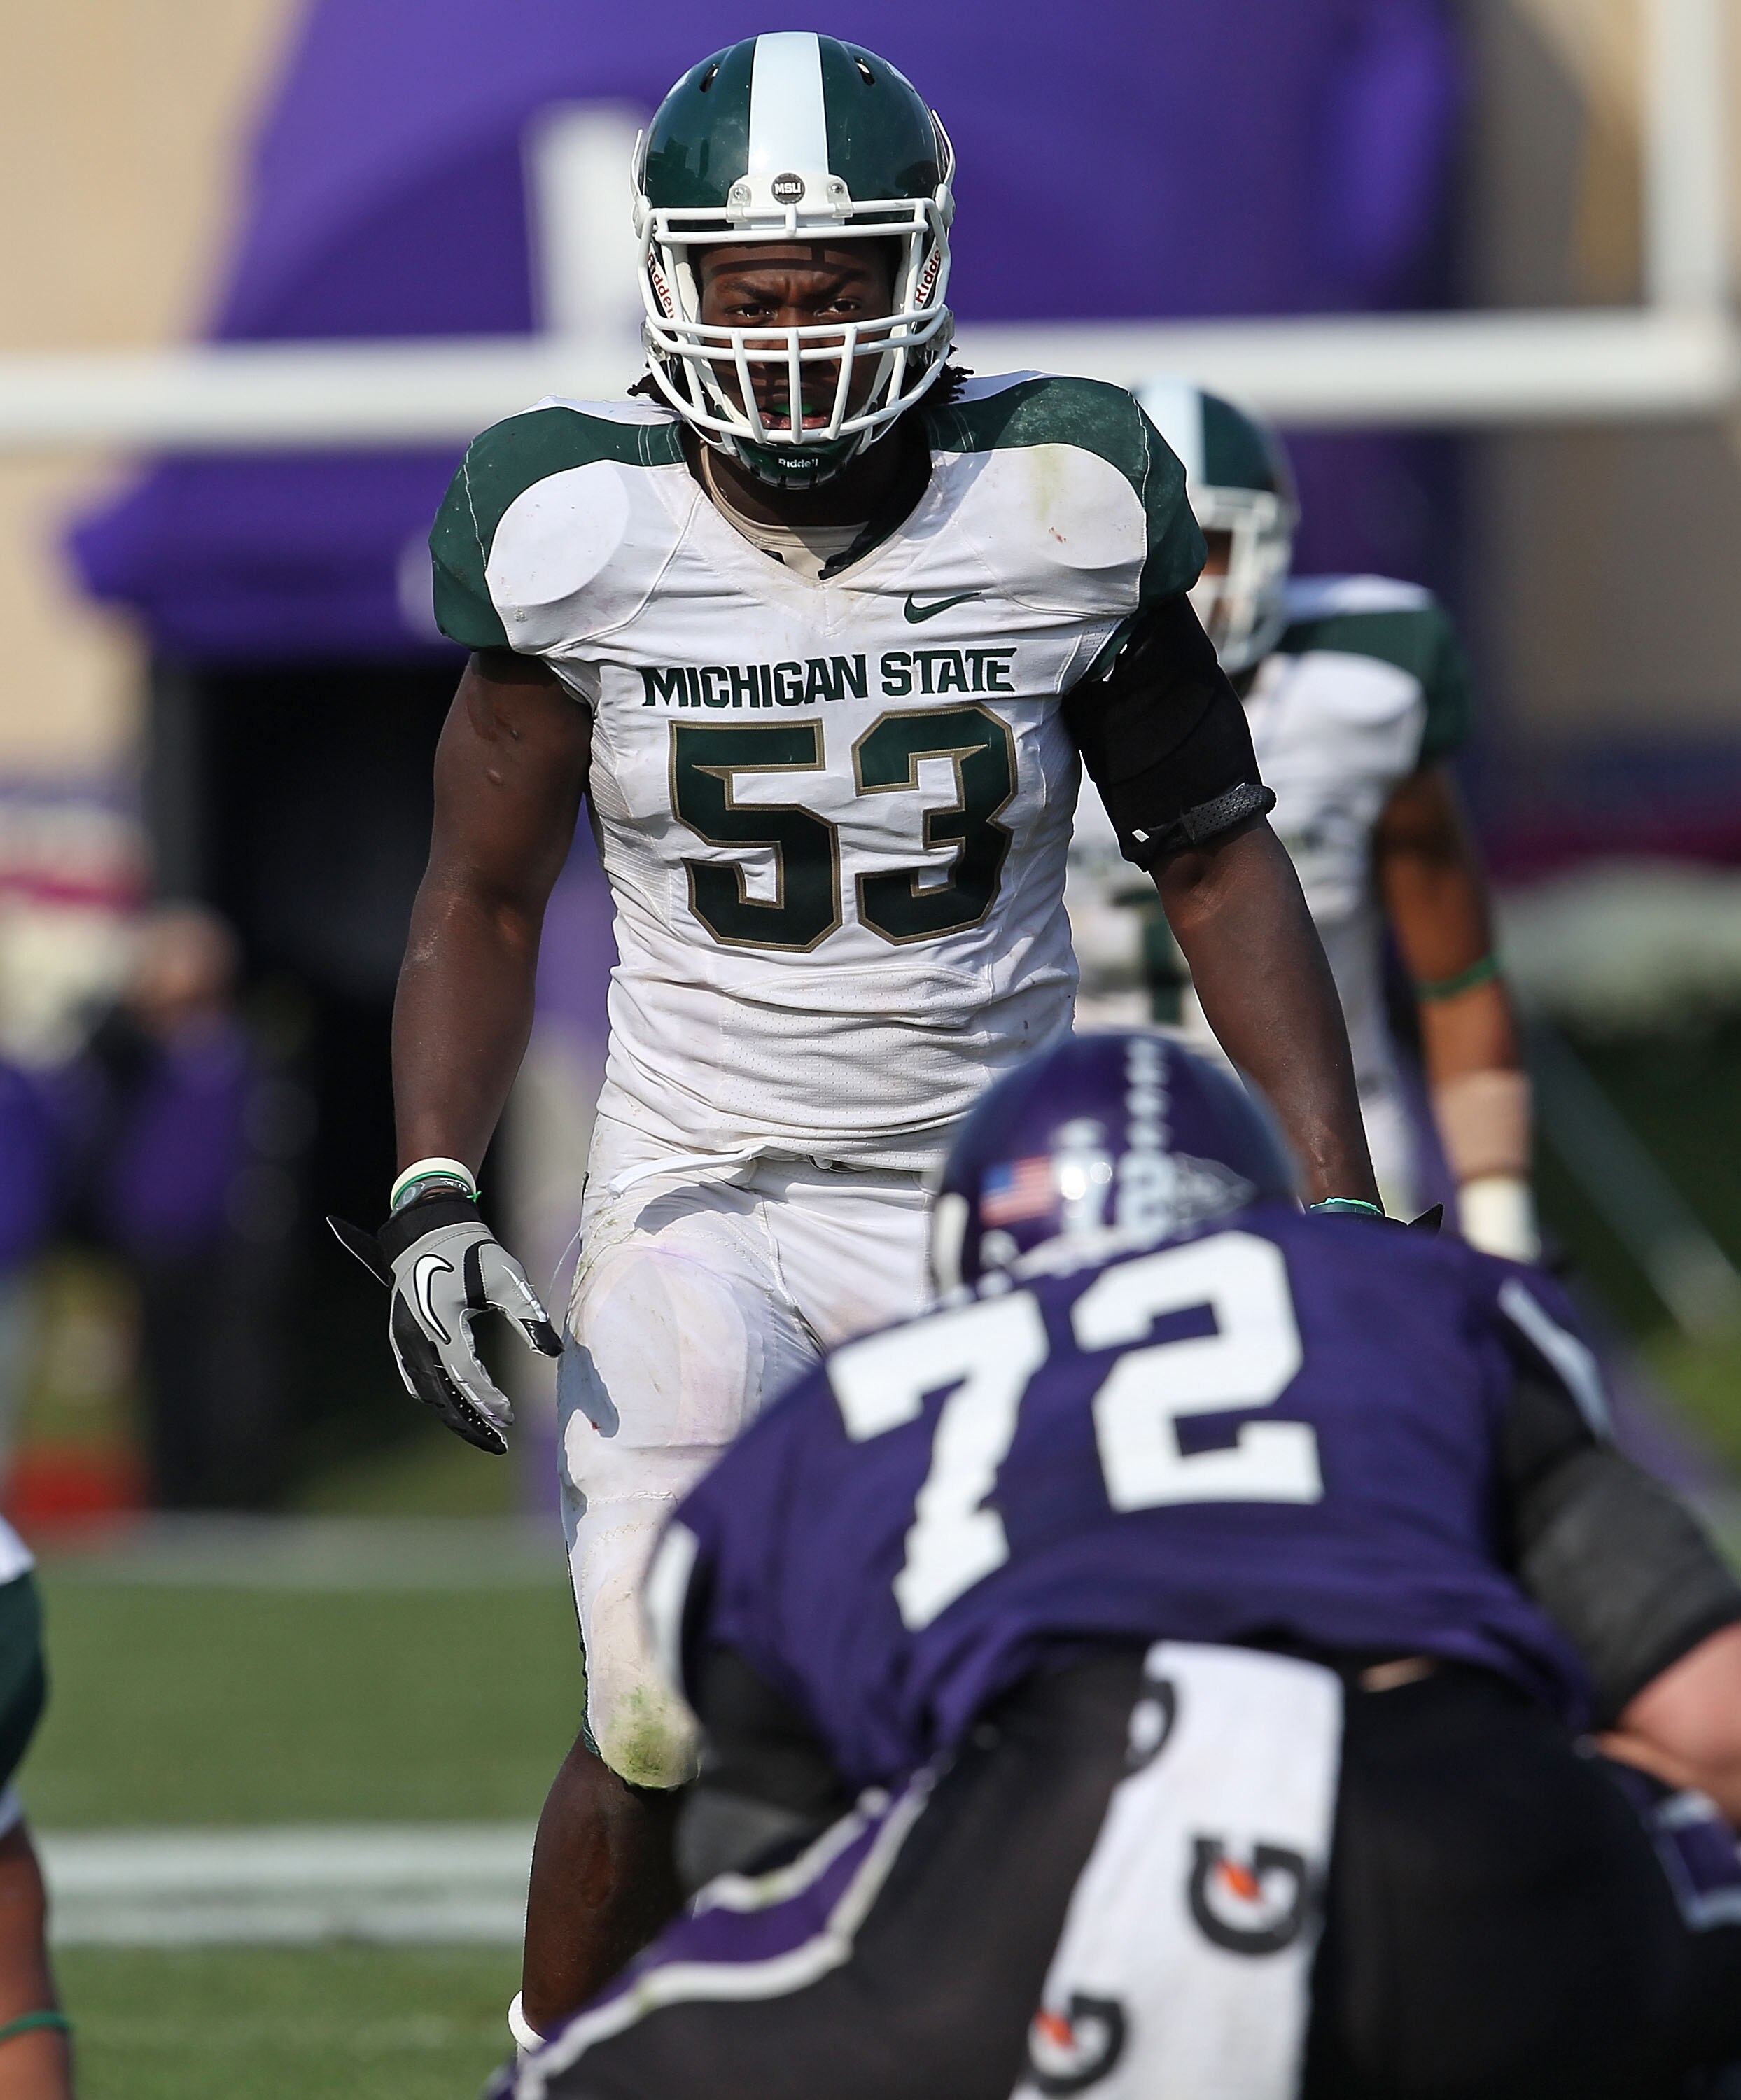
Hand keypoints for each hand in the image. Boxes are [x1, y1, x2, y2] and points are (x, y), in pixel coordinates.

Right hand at [329, 1196, 561, 1453]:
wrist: (428, 1229)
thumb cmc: (473, 1250)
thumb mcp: (507, 1277)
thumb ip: (529, 1316)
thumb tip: (553, 1352)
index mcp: (441, 1320)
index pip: (466, 1374)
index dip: (489, 1399)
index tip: (511, 1416)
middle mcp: (415, 1336)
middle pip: (441, 1395)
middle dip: (470, 1423)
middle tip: (498, 1444)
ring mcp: (403, 1340)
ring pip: (426, 1393)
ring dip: (453, 1415)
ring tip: (482, 1434)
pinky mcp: (400, 1339)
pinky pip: (416, 1380)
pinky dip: (437, 1399)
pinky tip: (459, 1409)